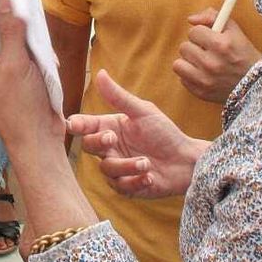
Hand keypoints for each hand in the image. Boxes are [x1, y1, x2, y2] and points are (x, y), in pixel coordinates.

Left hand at [0, 0, 63, 147]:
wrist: (39, 140)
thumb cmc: (19, 108)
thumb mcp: (15, 64)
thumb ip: (10, 30)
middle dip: (1, 0)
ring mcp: (1, 60)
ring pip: (8, 28)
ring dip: (23, 19)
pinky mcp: (20, 66)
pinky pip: (24, 42)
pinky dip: (35, 38)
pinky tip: (46, 39)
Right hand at [68, 71, 201, 198]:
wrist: (186, 160)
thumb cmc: (164, 133)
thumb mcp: (143, 111)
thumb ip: (119, 97)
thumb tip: (100, 73)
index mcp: (110, 127)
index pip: (86, 126)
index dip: (77, 125)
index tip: (75, 125)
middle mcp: (111, 148)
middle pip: (89, 147)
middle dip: (98, 142)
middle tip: (112, 138)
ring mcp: (118, 168)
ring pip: (107, 169)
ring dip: (126, 165)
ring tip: (146, 163)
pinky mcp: (128, 186)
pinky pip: (122, 187)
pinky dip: (135, 182)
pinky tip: (150, 177)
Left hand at [173, 9, 261, 102]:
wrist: (257, 84)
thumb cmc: (244, 55)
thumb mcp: (234, 31)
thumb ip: (212, 17)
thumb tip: (191, 19)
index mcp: (221, 45)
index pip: (194, 32)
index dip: (201, 33)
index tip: (209, 38)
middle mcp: (212, 63)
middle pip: (184, 47)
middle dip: (195, 47)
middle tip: (207, 51)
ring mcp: (205, 80)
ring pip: (178, 64)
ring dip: (189, 62)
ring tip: (202, 63)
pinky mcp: (201, 93)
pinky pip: (182, 79)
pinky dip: (190, 76)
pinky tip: (204, 74)